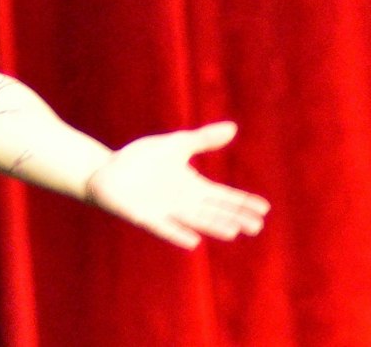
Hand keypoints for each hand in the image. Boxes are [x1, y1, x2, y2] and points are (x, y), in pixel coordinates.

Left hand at [84, 121, 270, 248]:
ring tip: (232, 231)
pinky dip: (177, 233)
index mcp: (193, 186)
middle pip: (214, 212)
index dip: (243, 202)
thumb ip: (203, 140)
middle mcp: (183, 202)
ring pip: (194, 220)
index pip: (224, 196)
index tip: (264, 209)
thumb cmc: (141, 160)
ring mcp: (165, 210)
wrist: (105, 171)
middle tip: (257, 226)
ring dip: (212, 225)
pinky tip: (193, 242)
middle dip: (234, 218)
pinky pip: (164, 227)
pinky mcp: (144, 216)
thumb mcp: (175, 145)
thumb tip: (233, 128)